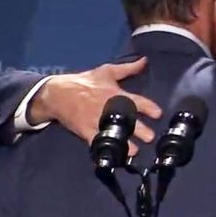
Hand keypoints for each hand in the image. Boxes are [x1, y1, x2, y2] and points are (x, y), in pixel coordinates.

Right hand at [28, 57, 161, 154]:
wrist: (57, 93)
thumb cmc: (84, 82)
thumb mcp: (106, 72)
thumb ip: (127, 69)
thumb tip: (144, 61)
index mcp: (115, 93)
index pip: (135, 100)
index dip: (148, 107)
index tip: (158, 114)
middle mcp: (108, 108)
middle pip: (126, 120)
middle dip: (139, 129)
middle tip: (150, 137)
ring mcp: (96, 120)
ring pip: (113, 133)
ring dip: (124, 143)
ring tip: (134, 151)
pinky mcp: (85, 130)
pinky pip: (96, 141)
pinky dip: (103, 148)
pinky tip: (111, 155)